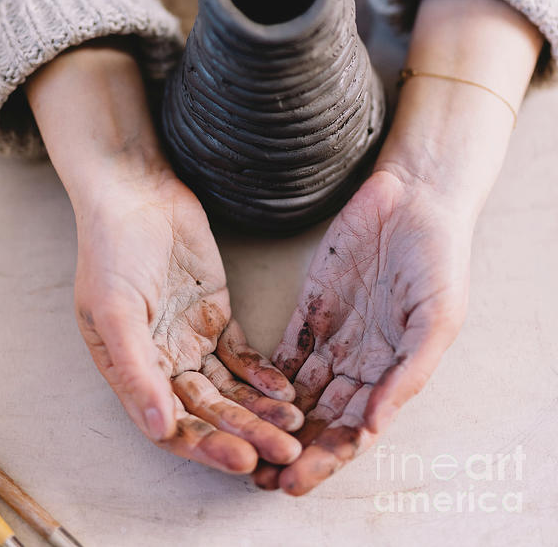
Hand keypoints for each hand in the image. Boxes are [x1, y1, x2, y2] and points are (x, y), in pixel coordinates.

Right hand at [24, 41, 302, 474]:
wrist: (137, 193)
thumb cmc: (112, 250)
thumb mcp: (113, 311)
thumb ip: (135, 370)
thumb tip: (158, 428)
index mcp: (129, 370)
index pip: (170, 425)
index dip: (205, 447)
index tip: (243, 459)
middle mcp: (161, 362)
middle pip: (208, 412)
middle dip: (244, 435)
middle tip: (284, 452)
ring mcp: (191, 339)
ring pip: (230, 389)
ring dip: (259, 411)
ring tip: (294, 428)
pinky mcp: (216, 315)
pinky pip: (242, 356)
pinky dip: (263, 375)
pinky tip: (285, 390)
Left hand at [254, 167, 469, 494]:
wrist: (413, 199)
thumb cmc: (438, 258)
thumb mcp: (437, 317)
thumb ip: (410, 372)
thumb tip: (376, 424)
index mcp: (394, 371)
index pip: (356, 428)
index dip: (327, 457)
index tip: (295, 481)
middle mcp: (361, 361)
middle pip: (321, 418)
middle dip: (293, 450)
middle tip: (259, 479)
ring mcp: (333, 335)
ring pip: (298, 393)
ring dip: (274, 422)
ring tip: (242, 446)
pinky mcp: (310, 307)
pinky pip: (283, 351)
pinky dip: (266, 379)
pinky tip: (243, 398)